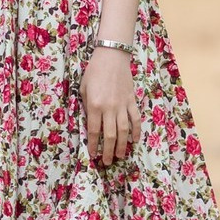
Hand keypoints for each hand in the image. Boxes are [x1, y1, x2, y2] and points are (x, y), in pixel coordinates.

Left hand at [79, 48, 140, 166]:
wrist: (112, 57)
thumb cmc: (94, 71)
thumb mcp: (83, 88)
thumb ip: (86, 106)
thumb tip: (90, 122)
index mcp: (95, 105)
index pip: (94, 131)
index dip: (93, 145)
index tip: (93, 155)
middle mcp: (110, 108)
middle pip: (110, 135)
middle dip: (108, 151)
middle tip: (107, 162)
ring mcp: (122, 105)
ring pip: (124, 131)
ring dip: (122, 145)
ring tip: (120, 156)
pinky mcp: (132, 101)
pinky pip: (135, 120)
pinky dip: (136, 131)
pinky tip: (135, 141)